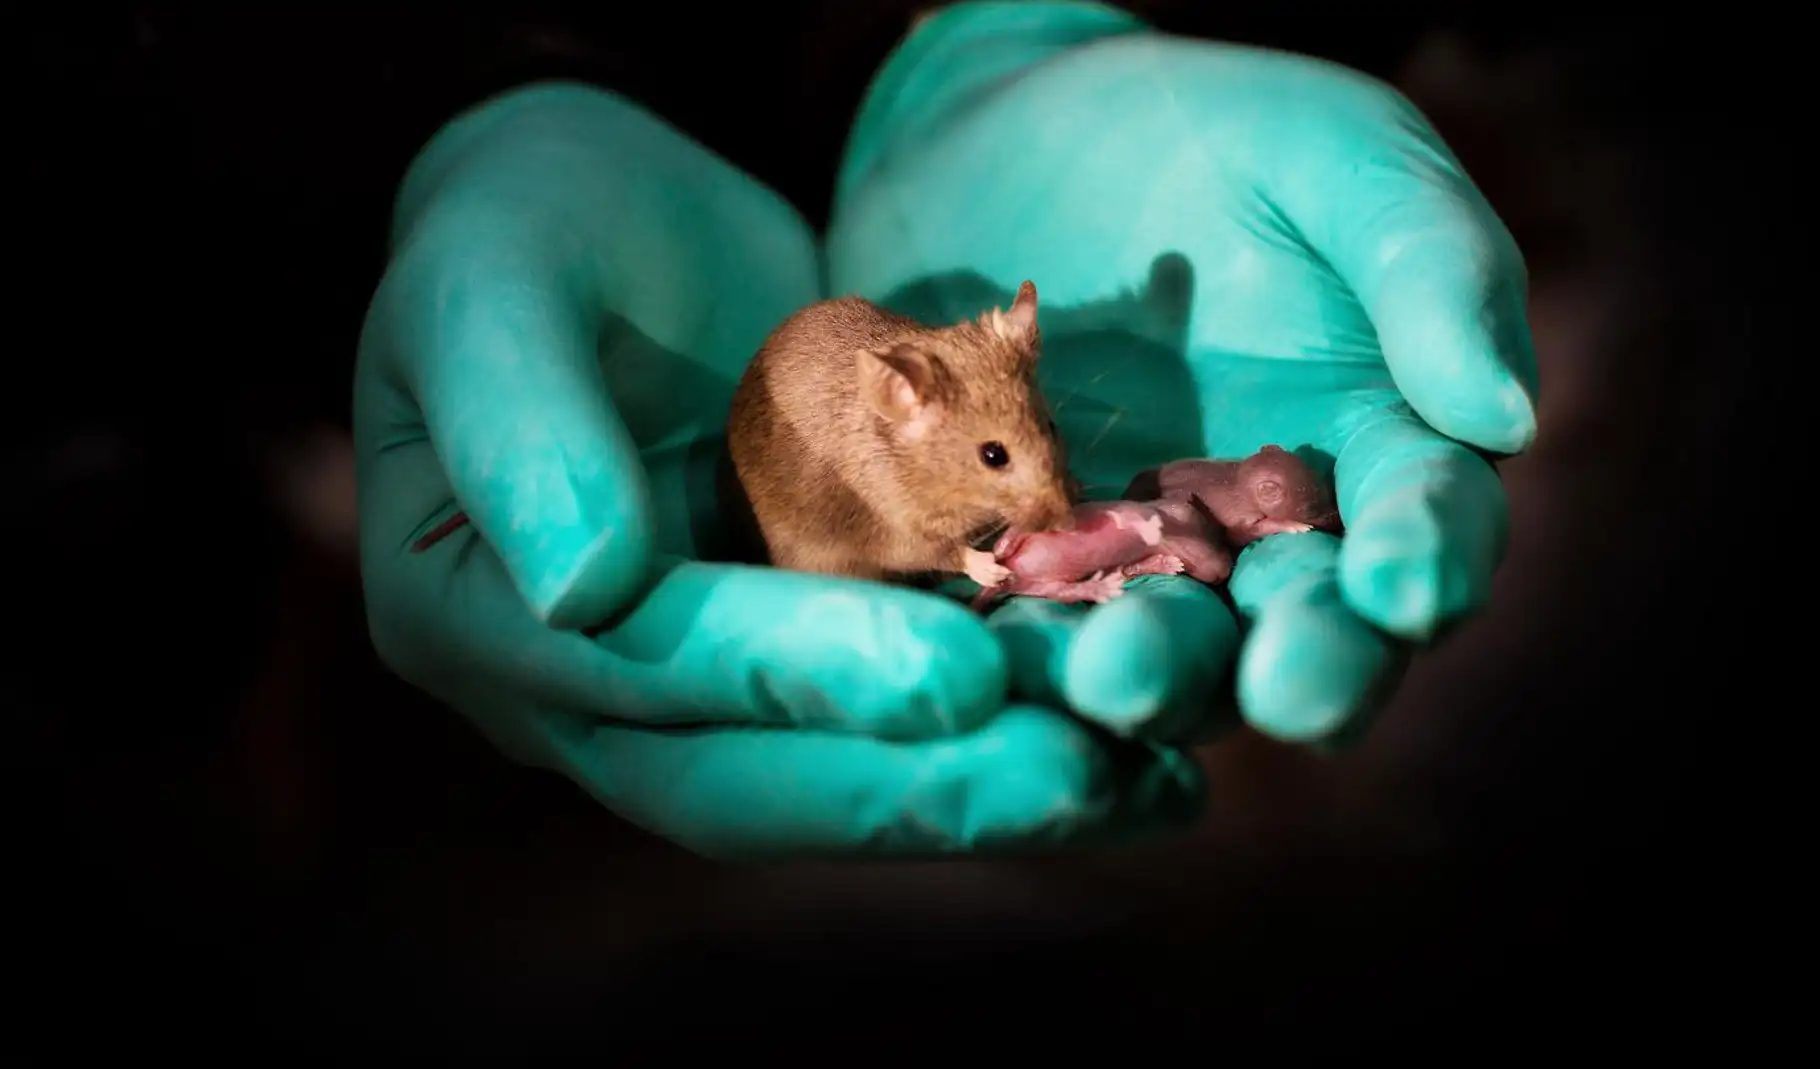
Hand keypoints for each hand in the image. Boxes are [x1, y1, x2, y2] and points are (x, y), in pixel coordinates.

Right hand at [354, 81, 1198, 858]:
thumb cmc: (523, 226)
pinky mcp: (792, 644)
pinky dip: (1006, 723)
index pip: (641, 672)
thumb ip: (519, 426)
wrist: (603, 216)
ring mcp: (692, 681)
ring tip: (1142, 780)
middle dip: (918, 786)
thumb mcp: (490, 284)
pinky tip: (1130, 737)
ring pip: (835, 769)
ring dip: (986, 782)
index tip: (957, 677)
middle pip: (746, 778)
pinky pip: (895, 704)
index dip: (795, 682)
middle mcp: (578, 690)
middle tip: (1083, 777)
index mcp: (468, 617)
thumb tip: (580, 593)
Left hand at [828, 3, 1536, 744]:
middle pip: (1316, 628)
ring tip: (1114, 674)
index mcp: (1386, 439)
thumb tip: (1507, 419)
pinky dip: (1024, 655)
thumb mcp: (1335, 159)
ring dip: (1157, 678)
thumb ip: (1430, 268)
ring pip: (1179, 655)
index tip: (1403, 585)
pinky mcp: (1036, 566)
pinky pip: (1037, 628)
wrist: (1008, 132)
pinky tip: (998, 660)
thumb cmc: (1206, 131)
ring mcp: (1152, 561)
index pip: (1435, 521)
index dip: (1431, 559)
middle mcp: (1279, 529)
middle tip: (1282, 688)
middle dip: (1307, 666)